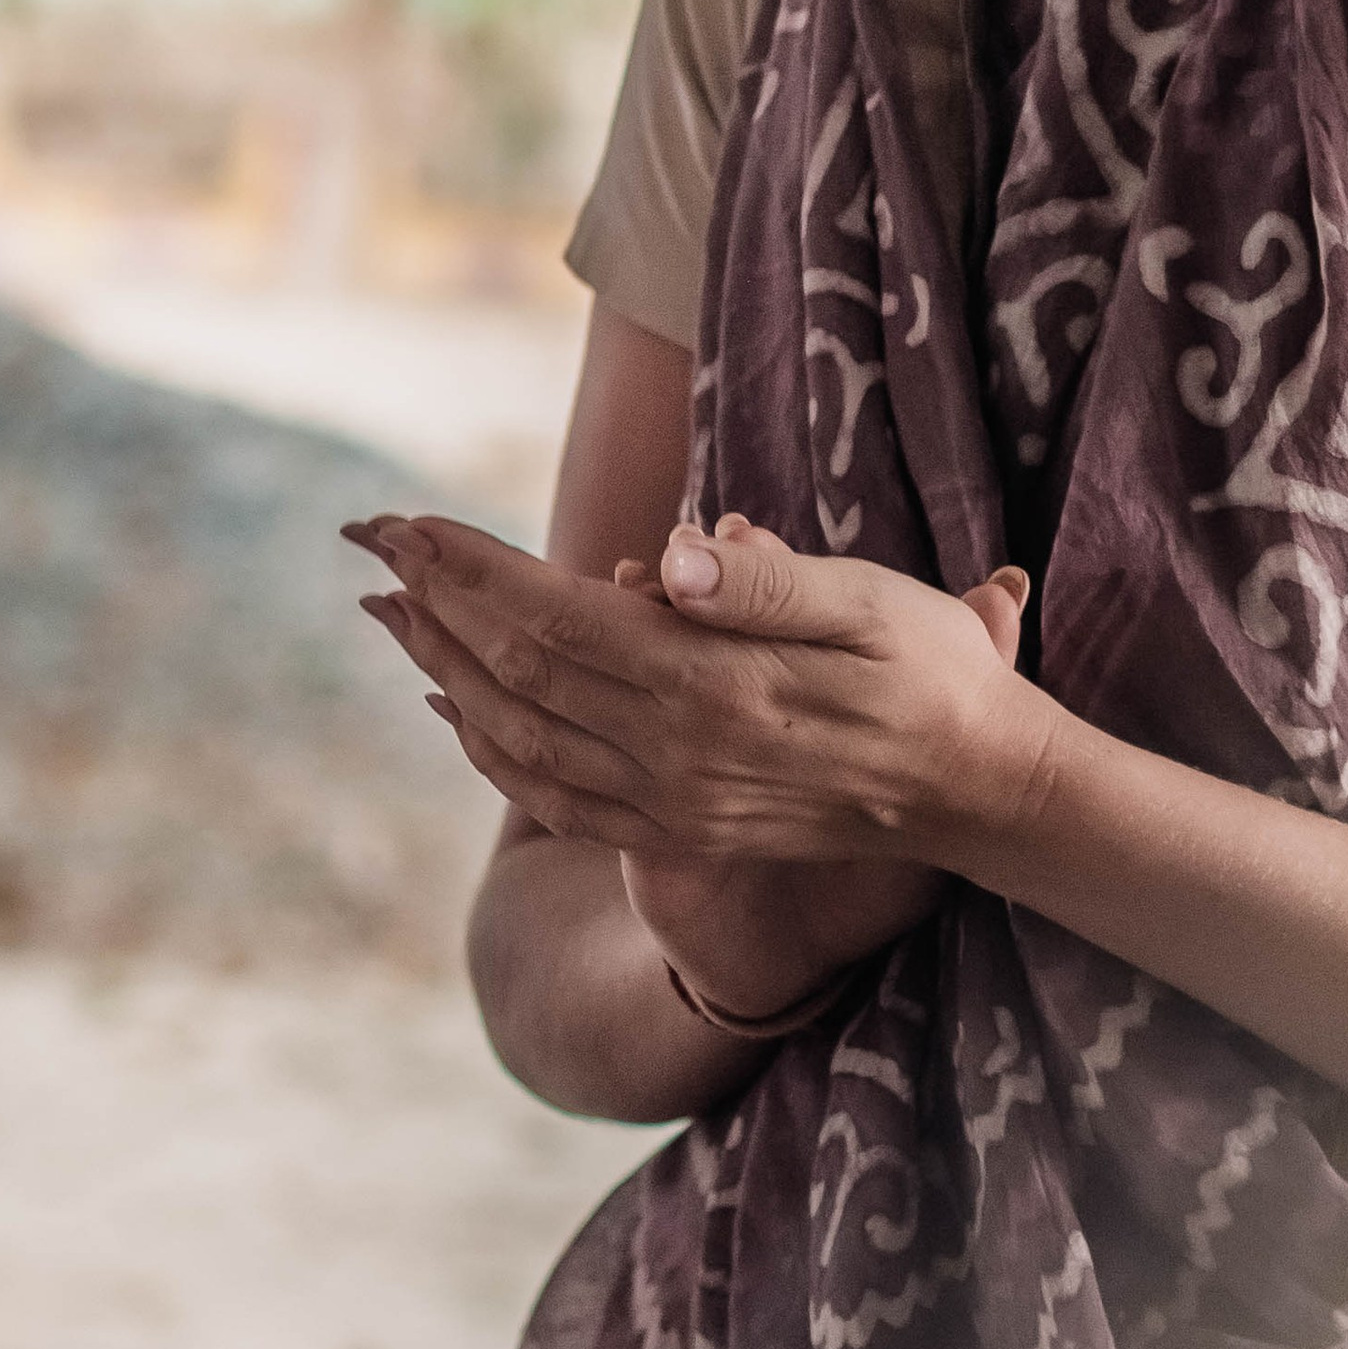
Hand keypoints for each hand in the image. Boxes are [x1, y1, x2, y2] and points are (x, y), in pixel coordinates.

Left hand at [345, 507, 1043, 1014]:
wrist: (976, 794)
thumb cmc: (933, 674)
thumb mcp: (877, 604)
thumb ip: (771, 583)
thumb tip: (674, 553)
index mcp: (715, 685)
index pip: (558, 616)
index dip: (474, 568)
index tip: (409, 520)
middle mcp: (674, 754)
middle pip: (518, 672)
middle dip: (435, 601)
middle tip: (371, 542)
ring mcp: (669, 801)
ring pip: (517, 736)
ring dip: (443, 668)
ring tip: (390, 609)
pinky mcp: (675, 828)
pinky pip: (550, 795)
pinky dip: (486, 748)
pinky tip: (454, 710)